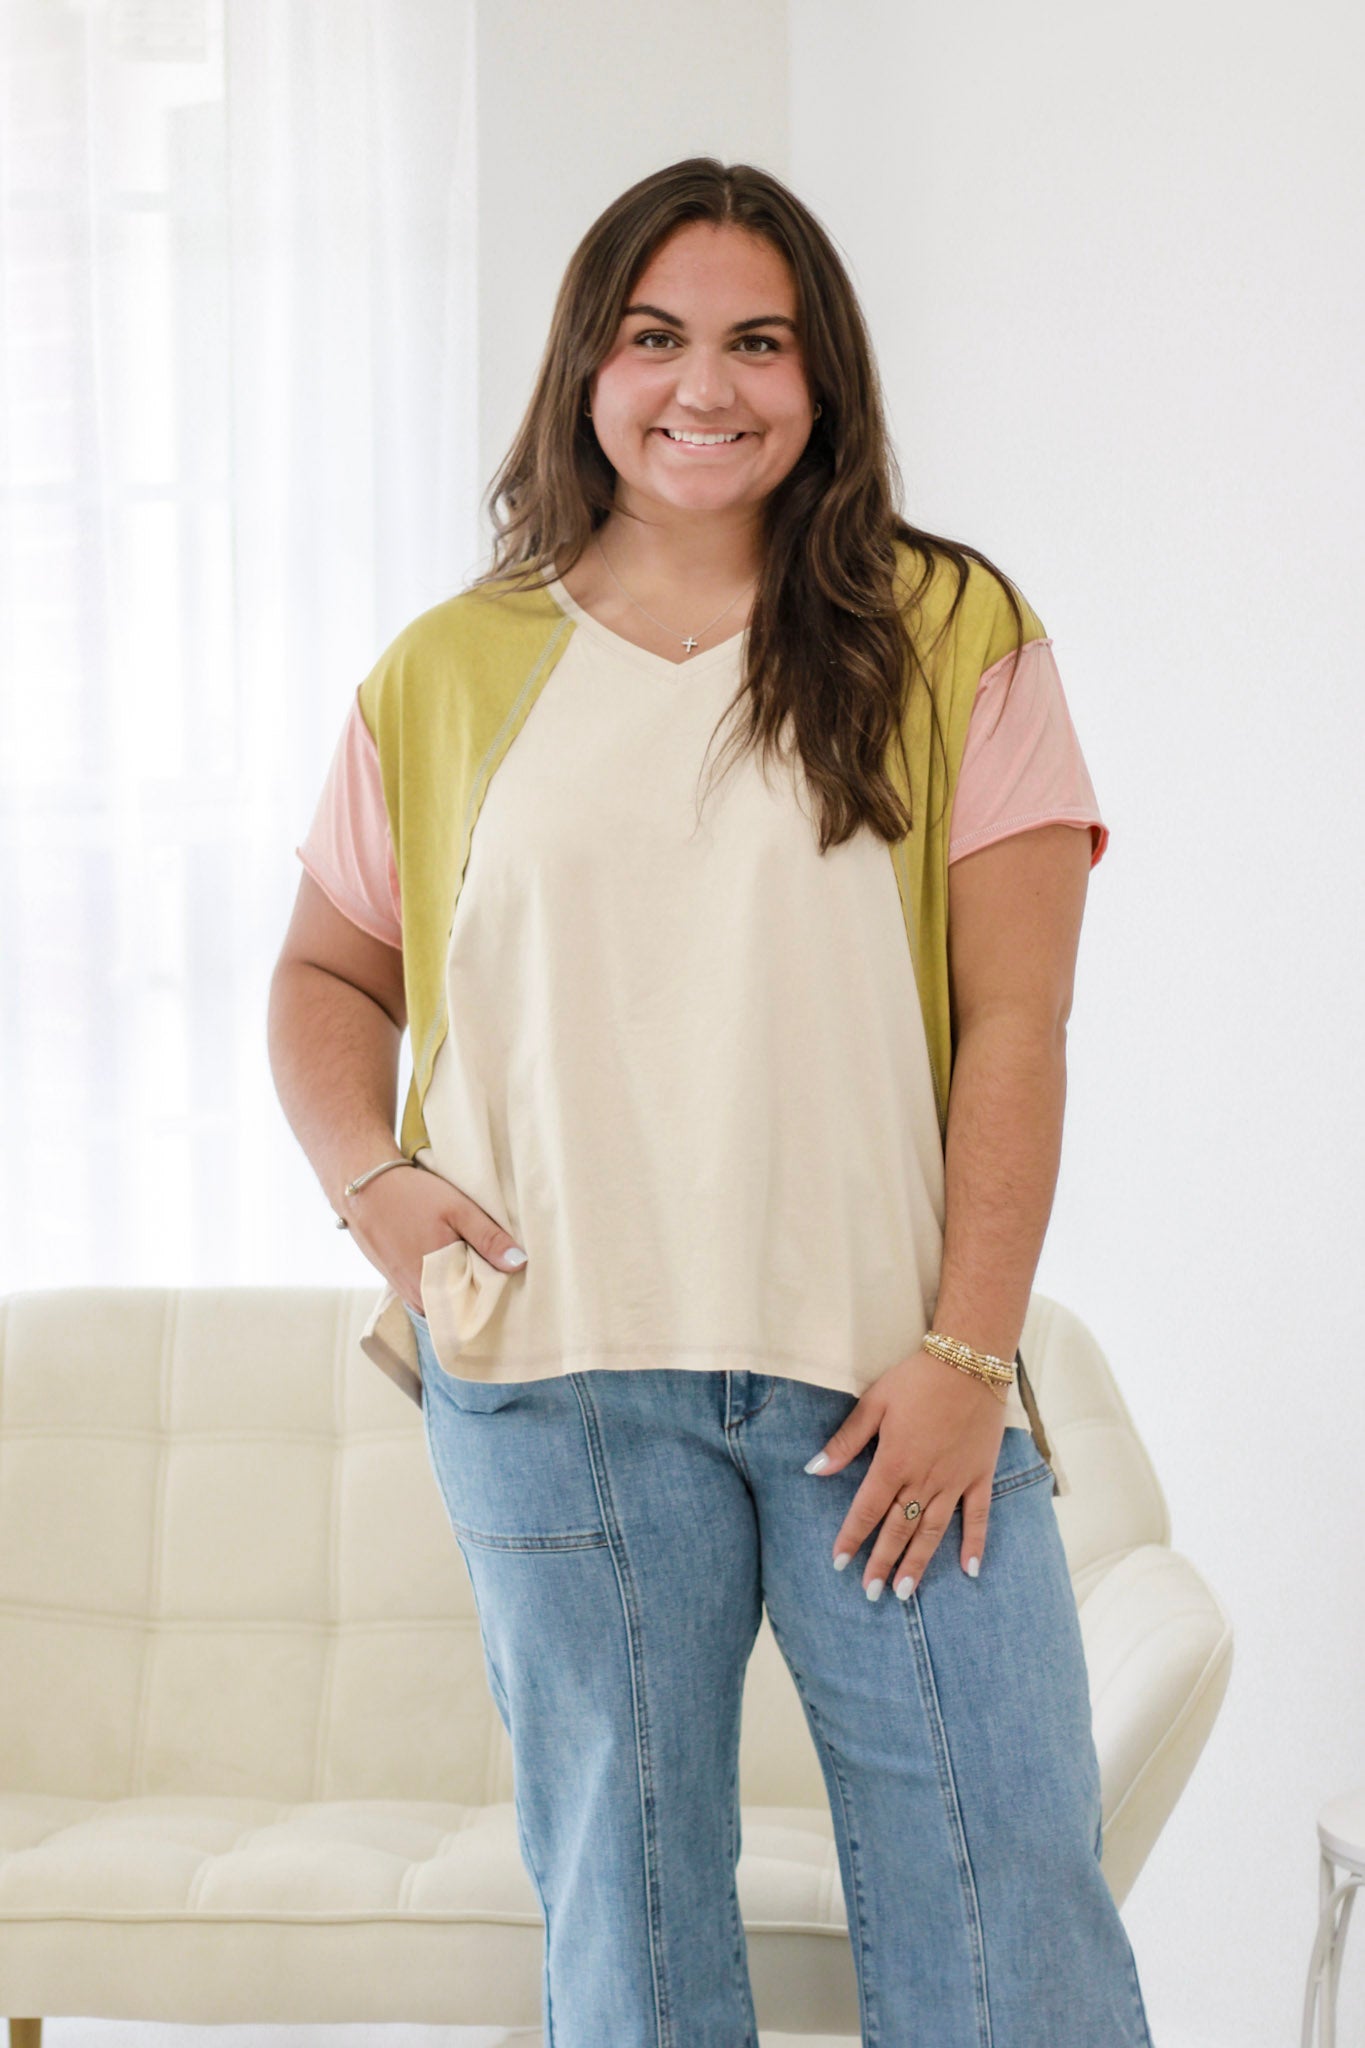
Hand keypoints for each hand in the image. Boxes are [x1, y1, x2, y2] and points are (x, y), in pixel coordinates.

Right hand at [339, 1161, 526, 1314]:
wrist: (364, 1188)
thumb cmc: (411, 1196)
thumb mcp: (458, 1210)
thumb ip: (489, 1239)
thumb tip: (519, 1263)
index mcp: (436, 1285)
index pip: (475, 1312)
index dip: (494, 1299)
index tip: (509, 1282)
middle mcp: (419, 1297)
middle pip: (460, 1308)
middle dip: (479, 1293)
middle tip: (496, 1268)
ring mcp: (405, 1292)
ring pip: (444, 1300)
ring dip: (460, 1286)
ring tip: (473, 1260)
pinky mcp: (397, 1282)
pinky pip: (429, 1292)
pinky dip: (443, 1280)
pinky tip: (451, 1258)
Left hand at [805, 1347, 1008, 1598]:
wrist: (969, 1361)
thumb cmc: (917, 1379)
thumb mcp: (874, 1403)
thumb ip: (846, 1440)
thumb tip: (814, 1469)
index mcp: (894, 1462)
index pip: (867, 1510)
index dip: (852, 1538)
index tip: (839, 1563)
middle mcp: (924, 1479)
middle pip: (898, 1529)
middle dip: (882, 1562)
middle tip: (870, 1592)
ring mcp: (955, 1481)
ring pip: (933, 1531)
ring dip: (918, 1563)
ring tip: (905, 1592)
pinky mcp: (980, 1476)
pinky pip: (978, 1517)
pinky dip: (974, 1544)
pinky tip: (969, 1570)